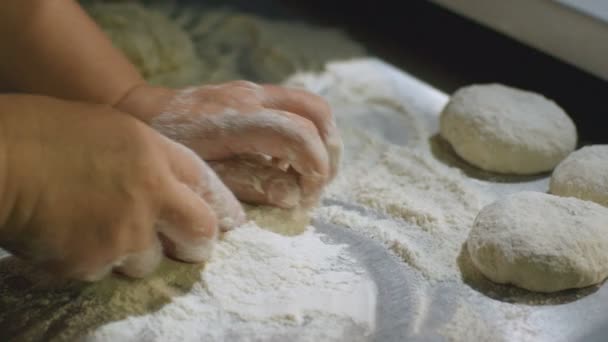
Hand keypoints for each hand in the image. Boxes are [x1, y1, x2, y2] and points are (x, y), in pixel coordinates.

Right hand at [0, 95, 244, 280]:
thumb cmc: (44, 131)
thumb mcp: (112, 127)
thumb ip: (150, 155)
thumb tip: (169, 182)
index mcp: (154, 156)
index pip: (204, 184)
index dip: (214, 202)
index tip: (217, 217)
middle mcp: (150, 197)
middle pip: (198, 233)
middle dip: (194, 241)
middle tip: (182, 243)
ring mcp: (123, 234)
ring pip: (147, 261)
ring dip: (131, 254)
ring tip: (99, 233)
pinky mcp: (90, 264)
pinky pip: (101, 272)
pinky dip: (87, 262)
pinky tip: (66, 239)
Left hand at [116, 81, 341, 207]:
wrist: (142, 110)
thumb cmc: (168, 148)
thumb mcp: (203, 175)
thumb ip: (250, 184)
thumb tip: (292, 196)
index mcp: (240, 120)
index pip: (300, 135)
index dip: (315, 169)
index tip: (307, 197)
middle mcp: (254, 97)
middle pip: (317, 112)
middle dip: (329, 151)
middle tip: (318, 185)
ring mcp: (255, 90)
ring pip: (312, 105)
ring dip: (321, 139)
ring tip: (307, 174)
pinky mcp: (254, 91)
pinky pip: (296, 106)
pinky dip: (305, 132)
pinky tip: (286, 160)